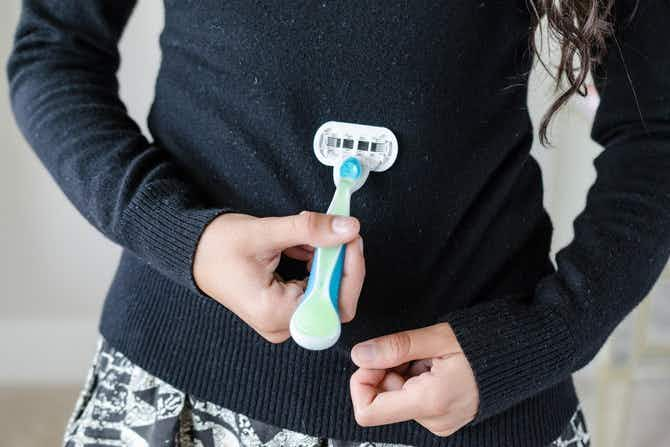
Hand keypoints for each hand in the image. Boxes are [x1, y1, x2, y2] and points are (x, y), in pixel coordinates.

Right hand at [193, 211, 364, 342]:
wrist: (192, 253)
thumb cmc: (218, 246)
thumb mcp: (266, 232)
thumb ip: (310, 230)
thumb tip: (348, 228)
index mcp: (275, 313)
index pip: (335, 304)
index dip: (351, 272)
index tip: (351, 240)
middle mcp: (280, 324)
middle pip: (335, 302)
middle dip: (342, 264)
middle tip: (342, 232)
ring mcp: (282, 320)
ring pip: (326, 295)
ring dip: (329, 262)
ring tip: (316, 236)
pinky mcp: (282, 310)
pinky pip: (314, 291)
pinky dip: (317, 267)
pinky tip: (306, 247)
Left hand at [350, 323, 478, 436]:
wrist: (524, 355)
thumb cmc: (487, 344)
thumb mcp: (438, 338)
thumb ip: (395, 347)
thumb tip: (360, 355)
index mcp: (430, 402)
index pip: (368, 411)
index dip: (362, 381)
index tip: (376, 357)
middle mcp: (434, 419)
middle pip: (382, 399)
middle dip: (387, 369)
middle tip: (413, 350)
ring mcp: (440, 421)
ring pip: (397, 396)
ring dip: (403, 371)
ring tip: (430, 356)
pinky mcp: (444, 416)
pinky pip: (413, 398)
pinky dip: (415, 377)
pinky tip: (435, 364)